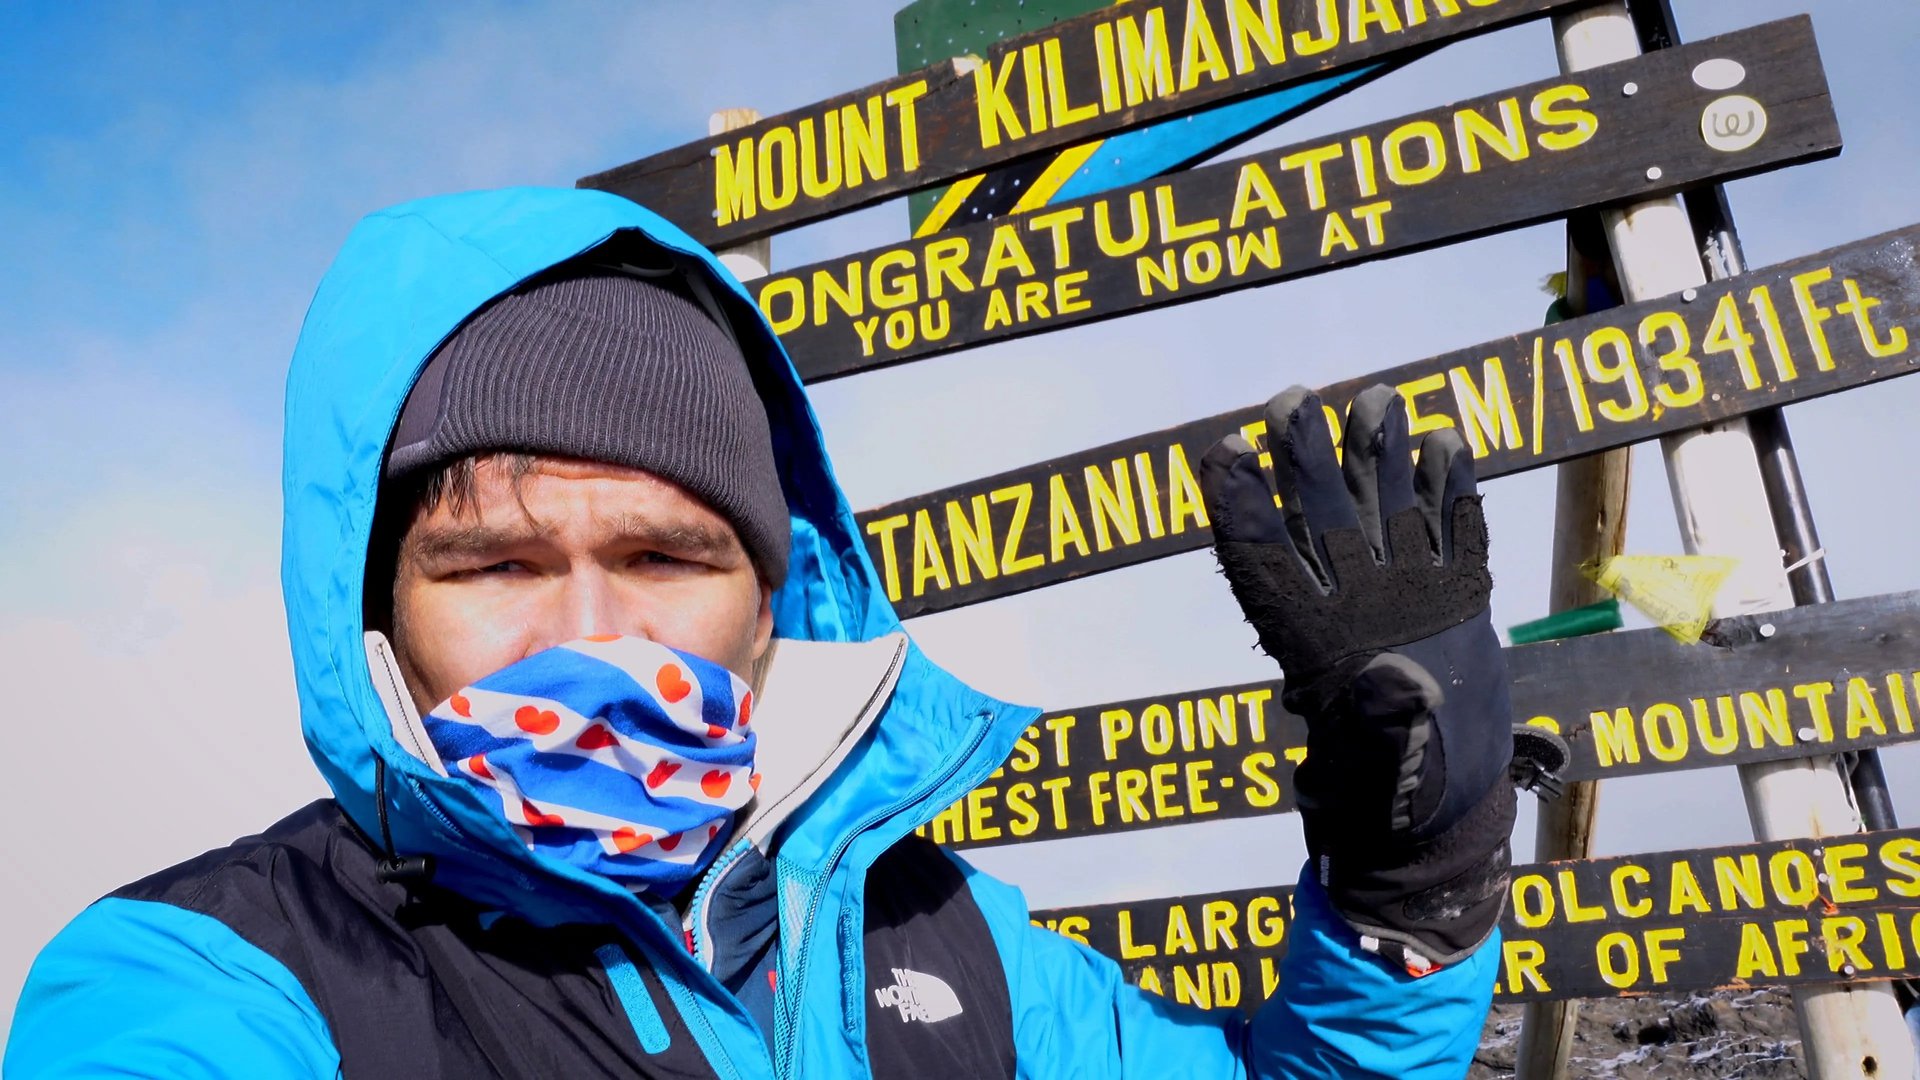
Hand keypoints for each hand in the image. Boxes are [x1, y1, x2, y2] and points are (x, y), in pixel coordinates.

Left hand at [1199, 385, 1514, 972]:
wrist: (1439, 808)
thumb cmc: (1392, 791)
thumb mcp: (1381, 762)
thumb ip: (1385, 721)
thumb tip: (1398, 685)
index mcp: (1312, 638)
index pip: (1261, 558)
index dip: (1238, 506)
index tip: (1225, 452)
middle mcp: (1353, 605)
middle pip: (1322, 515)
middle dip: (1305, 456)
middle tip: (1295, 399)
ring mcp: (1406, 597)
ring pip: (1386, 511)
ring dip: (1380, 455)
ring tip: (1380, 398)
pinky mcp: (1458, 603)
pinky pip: (1453, 535)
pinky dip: (1452, 491)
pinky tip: (1445, 443)